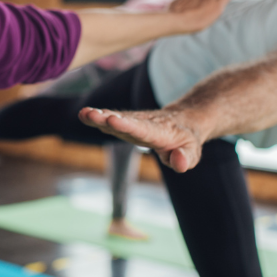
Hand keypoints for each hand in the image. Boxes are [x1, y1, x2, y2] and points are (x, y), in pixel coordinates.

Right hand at [78, 107, 202, 171]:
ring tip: (83, 113)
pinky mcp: (127, 122)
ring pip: (115, 118)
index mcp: (160, 133)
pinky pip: (112, 119)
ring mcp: (134, 122)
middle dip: (107, 119)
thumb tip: (178, 163)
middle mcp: (144, 124)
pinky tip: (84, 115)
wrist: (184, 120)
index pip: (142, 130)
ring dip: (99, 116)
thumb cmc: (187, 140)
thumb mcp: (193, 153)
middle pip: (124, 122)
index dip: (127, 125)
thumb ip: (185, 159)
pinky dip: (99, 117)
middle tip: (90, 114)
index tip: (112, 119)